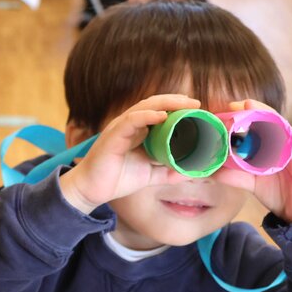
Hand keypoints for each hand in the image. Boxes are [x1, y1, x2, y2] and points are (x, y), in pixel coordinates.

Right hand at [60, 95, 200, 213]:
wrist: (93, 190)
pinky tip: (162, 116)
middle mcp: (129, 125)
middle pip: (155, 104)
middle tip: (197, 104)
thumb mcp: (150, 176)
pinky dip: (147, 115)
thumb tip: (191, 172)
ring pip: (145, 107)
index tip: (199, 111)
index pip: (159, 112)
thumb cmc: (117, 179)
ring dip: (166, 103)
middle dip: (177, 101)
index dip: (178, 108)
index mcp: (138, 131)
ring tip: (185, 104)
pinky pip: (131, 120)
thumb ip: (169, 172)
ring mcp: (120, 128)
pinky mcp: (113, 135)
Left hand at [211, 99, 291, 222]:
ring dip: (267, 119)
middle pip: (274, 122)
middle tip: (236, 104)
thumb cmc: (282, 195)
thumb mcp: (254, 183)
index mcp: (278, 147)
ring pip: (284, 131)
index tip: (229, 107)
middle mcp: (290, 146)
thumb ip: (237, 175)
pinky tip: (271, 134)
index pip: (264, 125)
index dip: (249, 114)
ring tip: (251, 109)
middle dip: (256, 111)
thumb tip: (214, 170)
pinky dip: (283, 141)